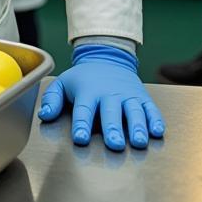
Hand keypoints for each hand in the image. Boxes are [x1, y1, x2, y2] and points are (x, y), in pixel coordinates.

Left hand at [38, 44, 164, 150]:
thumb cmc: (84, 78)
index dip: (81, 124)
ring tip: (138, 141)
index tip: (80, 138)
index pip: (84, 109)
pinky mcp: (143, 97)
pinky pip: (151, 108)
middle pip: (111, 112)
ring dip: (137, 126)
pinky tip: (157, 131)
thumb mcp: (64, 83)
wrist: (107, 58)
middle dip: (113, 128)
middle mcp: (109, 93)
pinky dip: (155, 119)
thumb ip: (52, 99)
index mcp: (88, 91)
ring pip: (134, 111)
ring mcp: (128, 95)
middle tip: (114, 144)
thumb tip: (44, 115)